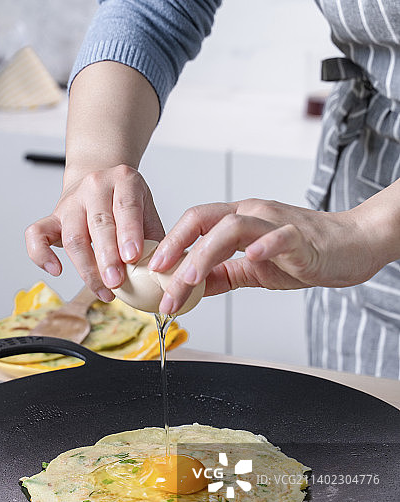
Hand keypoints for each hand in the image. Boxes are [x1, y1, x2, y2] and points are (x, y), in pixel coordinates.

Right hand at [25, 165, 164, 300]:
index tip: (133, 256)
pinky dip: (41, 254)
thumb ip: (155, 238)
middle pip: (98, 223)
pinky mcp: (52, 217)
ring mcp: (71, 202)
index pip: (125, 206)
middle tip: (117, 282)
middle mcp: (94, 186)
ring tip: (103, 290)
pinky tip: (56, 271)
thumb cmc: (127, 203)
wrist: (99, 179)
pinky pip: (36, 234)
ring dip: (87, 267)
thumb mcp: (148, 210)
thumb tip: (165, 273)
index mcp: (123, 180)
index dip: (128, 232)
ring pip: (73, 235)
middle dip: (107, 256)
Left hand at [148, 199, 381, 314]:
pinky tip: (248, 258)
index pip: (195, 223)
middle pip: (204, 219)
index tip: (149, 269)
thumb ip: (224, 274)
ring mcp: (276, 222)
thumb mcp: (254, 269)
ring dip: (203, 255)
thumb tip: (192, 288)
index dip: (169, 243)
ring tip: (187, 281)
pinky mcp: (302, 237)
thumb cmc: (305, 255)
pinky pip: (279, 236)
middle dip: (175, 247)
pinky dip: (263, 245)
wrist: (352, 247)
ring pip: (232, 227)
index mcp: (239, 220)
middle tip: (157, 274)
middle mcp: (253, 214)